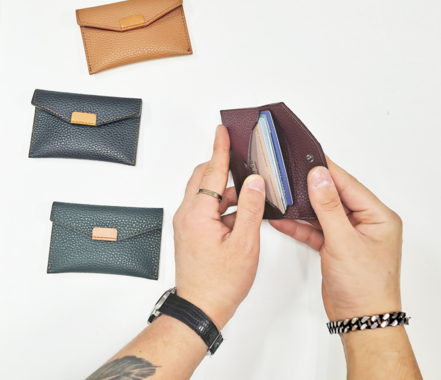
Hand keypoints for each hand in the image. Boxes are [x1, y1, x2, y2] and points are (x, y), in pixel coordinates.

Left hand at [172, 125, 265, 328]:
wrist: (201, 308)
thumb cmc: (220, 283)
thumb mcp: (244, 243)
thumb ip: (250, 208)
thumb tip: (254, 182)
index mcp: (197, 215)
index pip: (211, 172)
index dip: (220, 149)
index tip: (222, 131)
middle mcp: (186, 216)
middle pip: (205, 180)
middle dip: (223, 171)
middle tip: (243, 166)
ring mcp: (186, 225)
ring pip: (207, 197)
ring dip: (227, 196)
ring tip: (249, 208)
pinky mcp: (189, 234)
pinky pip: (205, 211)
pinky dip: (223, 210)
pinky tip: (240, 222)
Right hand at [270, 158, 402, 320]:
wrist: (362, 320)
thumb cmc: (365, 287)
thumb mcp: (343, 241)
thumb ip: (328, 207)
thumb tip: (319, 177)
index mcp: (379, 217)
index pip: (349, 185)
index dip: (327, 171)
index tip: (306, 157)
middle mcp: (368, 223)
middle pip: (335, 196)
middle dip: (311, 188)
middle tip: (289, 174)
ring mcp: (352, 235)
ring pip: (324, 213)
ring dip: (303, 208)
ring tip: (282, 195)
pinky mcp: (337, 247)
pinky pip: (317, 230)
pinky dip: (301, 226)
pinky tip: (283, 220)